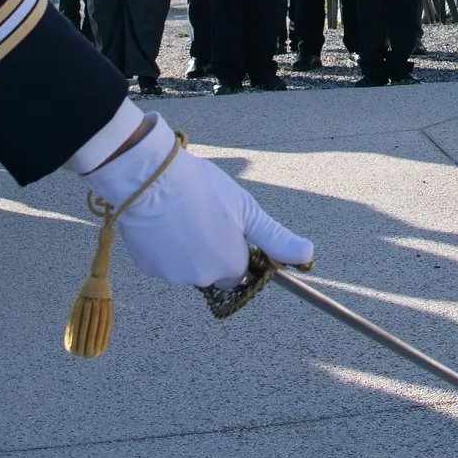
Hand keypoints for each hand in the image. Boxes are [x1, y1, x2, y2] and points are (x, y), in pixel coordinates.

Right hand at [84, 113, 315, 285]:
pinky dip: (163, 245)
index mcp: (229, 265)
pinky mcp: (148, 266)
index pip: (239, 270)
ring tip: (180, 214)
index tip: (226, 225)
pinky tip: (162, 221)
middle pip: (211, 269)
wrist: (149, 179)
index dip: (234, 248)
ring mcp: (172, 274)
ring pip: (186, 265)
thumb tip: (308, 255)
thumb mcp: (246, 210)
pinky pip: (162, 260)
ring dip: (186, 247)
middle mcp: (201, 278)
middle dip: (210, 249)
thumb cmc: (203, 189)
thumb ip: (276, 238)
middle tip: (202, 215)